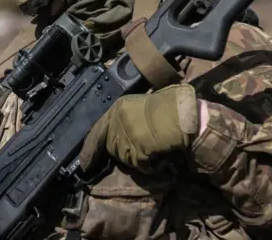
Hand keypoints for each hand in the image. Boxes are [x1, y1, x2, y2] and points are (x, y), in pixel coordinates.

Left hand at [79, 83, 198, 173]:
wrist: (187, 115)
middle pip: (113, 147)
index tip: (84, 164)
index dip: (90, 150)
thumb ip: (127, 117)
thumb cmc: (172, 107)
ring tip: (157, 147)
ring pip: (126, 158)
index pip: (97, 131)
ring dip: (140, 158)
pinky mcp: (139, 150)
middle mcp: (118, 120)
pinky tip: (162, 155)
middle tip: (146, 146)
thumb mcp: (143, 105)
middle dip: (126, 151)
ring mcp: (127, 136)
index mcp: (118, 107)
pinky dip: (152, 165)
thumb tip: (116, 134)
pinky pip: (141, 166)